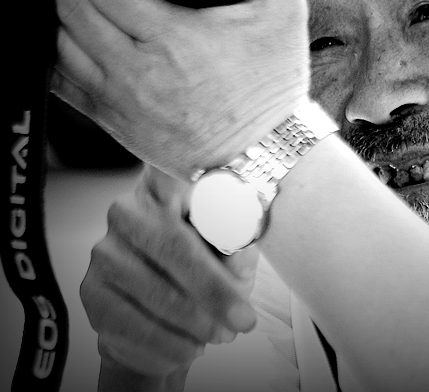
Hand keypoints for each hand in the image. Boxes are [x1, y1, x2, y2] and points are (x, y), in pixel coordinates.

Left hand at [50, 0, 309, 178]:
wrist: (265, 156)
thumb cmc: (272, 91)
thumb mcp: (286, 14)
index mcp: (175, 40)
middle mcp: (137, 72)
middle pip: (70, 8)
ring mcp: (119, 101)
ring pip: (57, 43)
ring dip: (54, 3)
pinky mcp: (113, 122)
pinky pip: (59, 83)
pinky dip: (52, 51)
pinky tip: (63, 31)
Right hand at [80, 165, 259, 375]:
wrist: (166, 317)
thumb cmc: (209, 269)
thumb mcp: (235, 251)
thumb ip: (238, 239)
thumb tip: (241, 234)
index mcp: (166, 185)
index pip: (178, 175)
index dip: (203, 190)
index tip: (231, 217)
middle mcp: (129, 210)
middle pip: (173, 244)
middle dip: (213, 288)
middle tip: (244, 318)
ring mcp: (105, 250)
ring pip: (156, 291)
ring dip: (196, 321)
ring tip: (222, 333)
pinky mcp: (91, 290)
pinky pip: (134, 323)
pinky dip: (170, 342)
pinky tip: (191, 345)